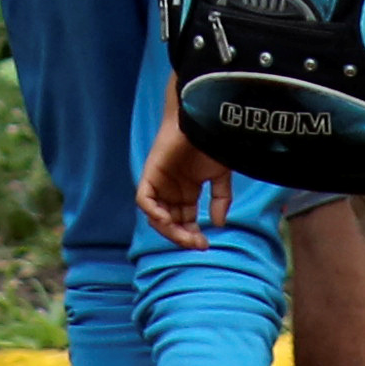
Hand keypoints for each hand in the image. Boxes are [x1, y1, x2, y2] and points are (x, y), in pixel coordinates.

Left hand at [134, 106, 229, 248]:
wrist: (201, 120)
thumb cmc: (210, 143)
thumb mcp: (220, 176)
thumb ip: (220, 200)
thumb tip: (219, 224)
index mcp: (186, 194)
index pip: (185, 223)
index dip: (193, 236)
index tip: (205, 245)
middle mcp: (170, 192)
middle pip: (171, 224)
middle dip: (183, 237)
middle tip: (197, 244)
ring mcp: (159, 184)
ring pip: (156, 217)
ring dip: (169, 230)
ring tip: (184, 236)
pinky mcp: (150, 175)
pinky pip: (144, 200)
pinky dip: (153, 212)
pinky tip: (167, 220)